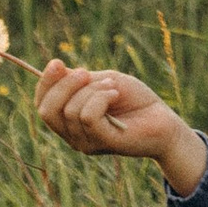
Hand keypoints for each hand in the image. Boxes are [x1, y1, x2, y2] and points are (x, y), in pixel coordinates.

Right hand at [35, 56, 207, 196]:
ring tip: (113, 87)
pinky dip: (101, 97)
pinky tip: (116, 94)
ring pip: (71, 110)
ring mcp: (87, 143)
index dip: (45, 83)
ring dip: (93, 89)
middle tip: (88, 72)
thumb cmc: (135, 100)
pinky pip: (88, 116)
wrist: (165, 120)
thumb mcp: (104, 82)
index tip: (57, 62)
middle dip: (65, 85)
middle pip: (48, 111)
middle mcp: (73, 136)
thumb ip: (79, 80)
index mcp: (70, 122)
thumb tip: (54, 69)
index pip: (42, 106)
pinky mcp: (103, 143)